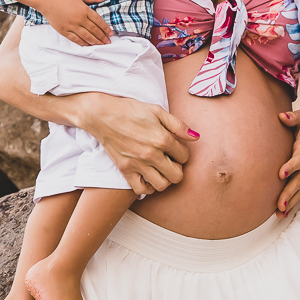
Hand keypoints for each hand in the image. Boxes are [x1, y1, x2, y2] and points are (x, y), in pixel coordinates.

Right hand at [38, 0, 112, 45]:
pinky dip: (83, 43)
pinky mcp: (64, 31)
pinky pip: (75, 39)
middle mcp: (79, 19)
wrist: (47, 0)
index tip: (111, 34)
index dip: (106, 28)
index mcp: (84, 10)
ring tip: (101, 45)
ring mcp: (71, 26)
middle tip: (108, 42)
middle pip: (94, 30)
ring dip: (95, 42)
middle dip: (102, 37)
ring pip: (86, 36)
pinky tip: (88, 45)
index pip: (98, 21)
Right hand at [76, 94, 197, 194]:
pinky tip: (148, 176)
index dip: (183, 152)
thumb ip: (178, 125)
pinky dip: (148, 187)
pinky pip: (141, 190)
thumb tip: (196, 137)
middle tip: (171, 160)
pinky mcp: (125, 170)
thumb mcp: (157, 111)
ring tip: (161, 169)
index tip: (175, 148)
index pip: (185, 156)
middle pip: (177, 175)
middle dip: (178, 168)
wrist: (103, 115)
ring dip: (165, 179)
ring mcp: (138, 164)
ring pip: (162, 185)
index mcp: (162, 138)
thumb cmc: (131, 110)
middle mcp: (152, 154)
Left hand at [275, 110, 299, 217]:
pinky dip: (292, 205)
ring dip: (290, 202)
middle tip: (279, 204)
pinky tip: (281, 214)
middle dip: (289, 193)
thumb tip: (282, 116)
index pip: (299, 159)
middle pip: (299, 181)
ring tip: (279, 212)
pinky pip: (299, 194)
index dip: (291, 166)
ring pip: (299, 191)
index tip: (281, 173)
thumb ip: (293, 118)